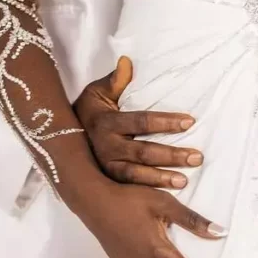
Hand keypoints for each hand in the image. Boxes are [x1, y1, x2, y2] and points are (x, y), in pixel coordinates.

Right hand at [75, 57, 203, 189]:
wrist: (61, 139)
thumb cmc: (88, 113)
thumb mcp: (97, 93)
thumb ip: (115, 80)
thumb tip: (127, 60)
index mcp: (107, 122)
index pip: (142, 121)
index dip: (166, 121)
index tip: (190, 122)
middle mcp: (107, 146)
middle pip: (144, 152)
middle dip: (172, 155)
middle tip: (197, 157)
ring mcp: (106, 168)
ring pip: (137, 175)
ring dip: (161, 178)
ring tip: (184, 181)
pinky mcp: (107, 183)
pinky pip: (129, 190)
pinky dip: (147, 193)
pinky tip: (164, 197)